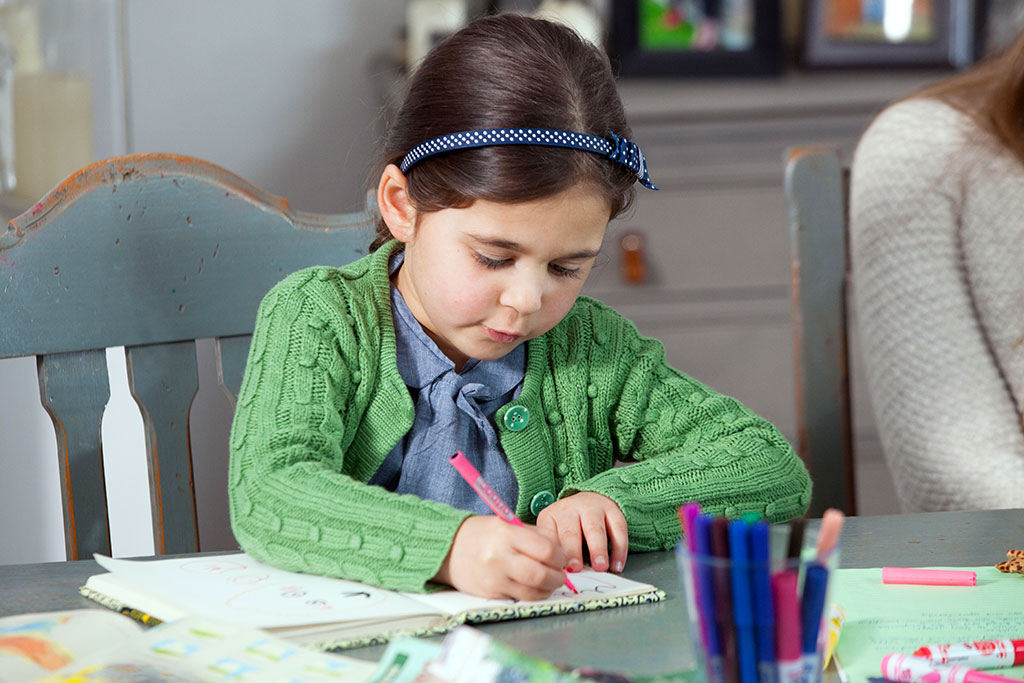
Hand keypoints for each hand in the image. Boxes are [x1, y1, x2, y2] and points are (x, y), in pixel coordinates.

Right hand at [434, 516, 566, 600]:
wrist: (448, 549)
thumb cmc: (482, 534)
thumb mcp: (507, 524)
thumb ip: (534, 535)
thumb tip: (560, 551)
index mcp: (506, 534)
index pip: (546, 549)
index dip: (559, 556)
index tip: (560, 557)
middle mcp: (500, 557)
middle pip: (541, 574)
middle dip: (558, 577)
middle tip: (559, 574)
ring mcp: (495, 578)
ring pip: (533, 592)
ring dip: (548, 589)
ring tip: (548, 581)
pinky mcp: (491, 593)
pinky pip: (521, 598)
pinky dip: (533, 594)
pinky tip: (533, 587)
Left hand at [536, 492, 627, 573]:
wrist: (590, 501)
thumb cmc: (569, 525)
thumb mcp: (554, 532)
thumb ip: (554, 551)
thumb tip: (556, 576)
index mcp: (551, 516)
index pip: (549, 534)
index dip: (552, 551)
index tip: (555, 568)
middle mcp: (571, 509)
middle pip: (570, 531)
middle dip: (573, 551)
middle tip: (576, 569)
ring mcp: (593, 508)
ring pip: (595, 529)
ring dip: (598, 549)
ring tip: (600, 567)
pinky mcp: (613, 511)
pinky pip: (618, 530)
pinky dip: (619, 550)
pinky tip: (617, 565)